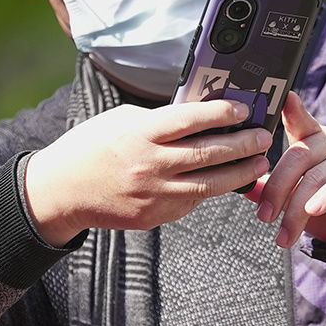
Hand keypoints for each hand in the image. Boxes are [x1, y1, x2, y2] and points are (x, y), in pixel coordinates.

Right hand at [23, 99, 272, 241]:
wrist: (62, 191)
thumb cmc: (91, 147)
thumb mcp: (121, 121)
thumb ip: (159, 120)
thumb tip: (198, 118)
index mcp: (141, 134)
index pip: (191, 120)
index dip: (222, 114)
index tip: (244, 110)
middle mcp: (150, 165)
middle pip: (208, 154)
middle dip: (242, 144)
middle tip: (263, 137)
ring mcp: (154, 194)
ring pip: (209, 185)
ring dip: (240, 174)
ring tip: (259, 163)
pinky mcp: (155, 216)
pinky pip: (191, 202)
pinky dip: (211, 190)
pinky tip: (226, 180)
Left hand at [250, 92, 325, 250]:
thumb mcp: (296, 195)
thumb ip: (273, 189)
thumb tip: (243, 187)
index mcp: (311, 140)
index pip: (298, 121)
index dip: (291, 109)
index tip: (283, 98)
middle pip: (297, 157)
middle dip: (276, 189)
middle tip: (264, 217)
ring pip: (315, 178)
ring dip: (295, 211)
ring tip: (283, 236)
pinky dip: (325, 198)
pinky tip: (312, 212)